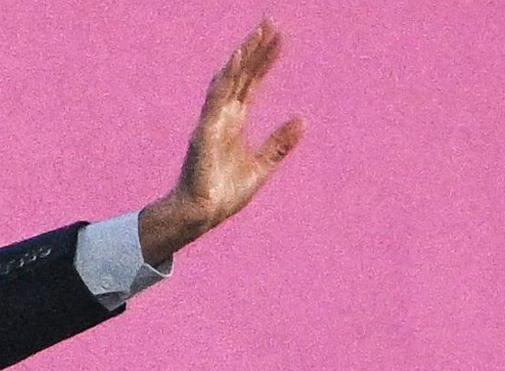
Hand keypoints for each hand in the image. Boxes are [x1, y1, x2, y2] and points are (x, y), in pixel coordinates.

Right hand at [140, 18, 305, 264]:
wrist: (203, 215)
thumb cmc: (224, 194)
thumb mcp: (262, 167)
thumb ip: (279, 143)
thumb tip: (302, 118)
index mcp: (235, 122)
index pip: (252, 83)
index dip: (265, 60)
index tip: (280, 38)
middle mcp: (223, 116)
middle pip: (242, 74)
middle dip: (256, 49)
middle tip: (271, 22)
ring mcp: (212, 121)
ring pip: (229, 80)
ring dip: (243, 56)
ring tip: (258, 33)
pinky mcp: (205, 131)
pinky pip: (216, 98)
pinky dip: (227, 77)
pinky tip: (238, 59)